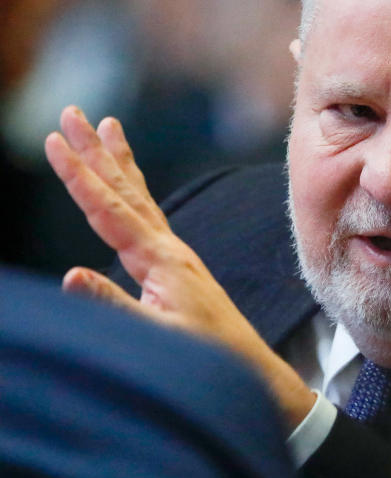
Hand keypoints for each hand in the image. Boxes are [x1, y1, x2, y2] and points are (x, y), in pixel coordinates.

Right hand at [44, 105, 315, 425]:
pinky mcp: (176, 264)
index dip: (79, 176)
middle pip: (124, 189)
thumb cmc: (205, 356)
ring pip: (138, 197)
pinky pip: (148, 215)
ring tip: (104, 125)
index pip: (109, 209)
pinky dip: (133, 191)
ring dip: (116, 162)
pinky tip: (126, 185)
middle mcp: (168, 248)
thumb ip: (113, 304)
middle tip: (72, 112)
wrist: (247, 366)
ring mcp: (174, 254)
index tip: (55, 141)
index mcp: (160, 260)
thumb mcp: (156, 336)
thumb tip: (70, 275)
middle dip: (95, 150)